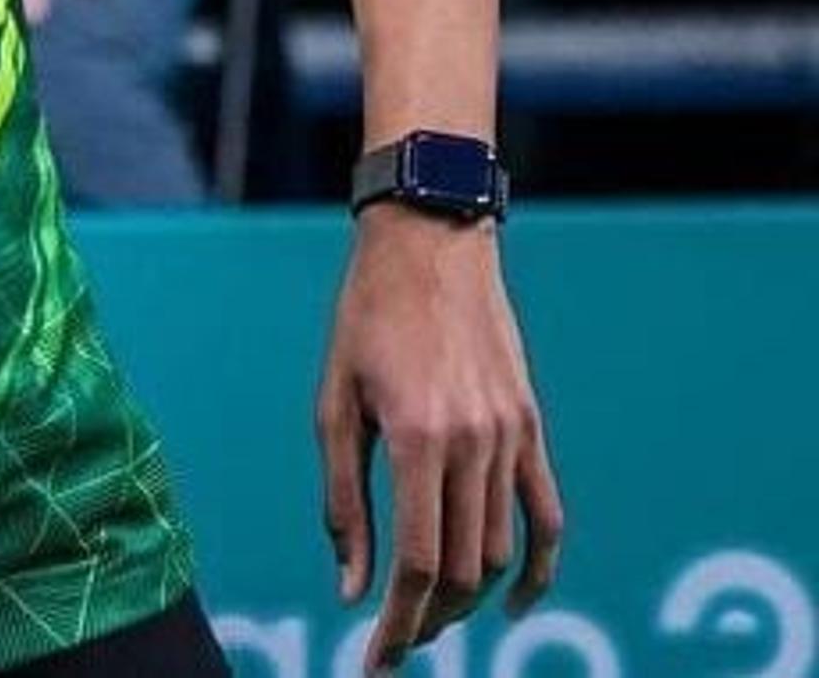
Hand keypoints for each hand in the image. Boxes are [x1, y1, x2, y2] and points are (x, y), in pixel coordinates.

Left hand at [319, 210, 563, 666]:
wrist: (430, 245)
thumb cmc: (365, 319)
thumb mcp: (333, 403)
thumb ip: (343, 499)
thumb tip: (350, 586)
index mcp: (416, 437)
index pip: (419, 561)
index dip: (399, 622)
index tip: (376, 659)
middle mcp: (474, 443)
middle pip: (465, 567)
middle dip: (430, 620)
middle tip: (395, 644)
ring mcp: (512, 437)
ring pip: (503, 549)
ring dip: (471, 598)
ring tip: (431, 621)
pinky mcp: (532, 428)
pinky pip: (548, 514)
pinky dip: (539, 568)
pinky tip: (513, 602)